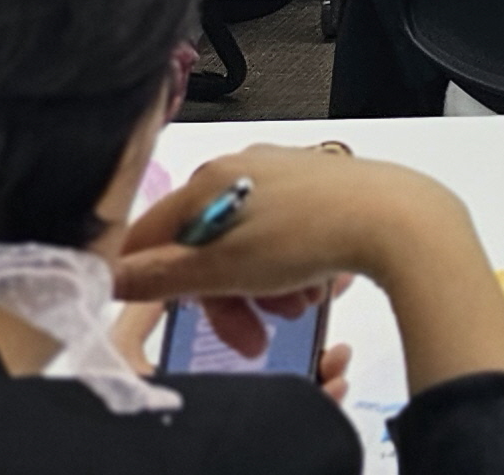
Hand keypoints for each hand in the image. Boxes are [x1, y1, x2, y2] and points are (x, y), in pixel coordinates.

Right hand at [112, 146, 503, 387]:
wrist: (396, 220)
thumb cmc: (309, 235)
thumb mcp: (222, 269)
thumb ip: (159, 275)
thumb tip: (107, 275)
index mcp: (210, 178)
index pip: (151, 232)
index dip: (152, 278)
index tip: (172, 311)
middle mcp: (244, 165)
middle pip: (204, 244)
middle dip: (222, 297)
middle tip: (249, 337)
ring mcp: (284, 173)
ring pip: (246, 245)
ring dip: (259, 290)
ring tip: (293, 311)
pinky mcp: (319, 186)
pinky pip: (282, 234)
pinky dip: (287, 269)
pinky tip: (311, 289)